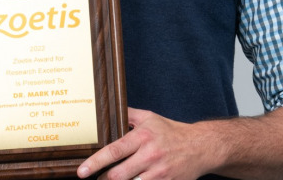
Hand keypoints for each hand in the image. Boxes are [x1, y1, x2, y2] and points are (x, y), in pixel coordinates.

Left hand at [77, 108, 212, 179]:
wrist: (200, 146)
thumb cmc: (170, 131)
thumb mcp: (149, 117)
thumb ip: (128, 115)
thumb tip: (109, 109)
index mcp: (143, 137)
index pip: (114, 150)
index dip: (96, 162)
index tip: (82, 171)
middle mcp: (150, 155)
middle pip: (119, 174)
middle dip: (104, 179)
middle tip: (95, 178)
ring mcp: (159, 173)